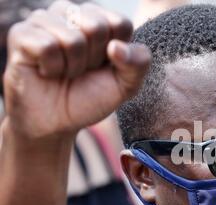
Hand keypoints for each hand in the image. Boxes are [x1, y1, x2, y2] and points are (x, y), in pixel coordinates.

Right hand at [2, 0, 150, 140]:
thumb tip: (117, 46)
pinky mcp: (22, 33)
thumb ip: (138, 63)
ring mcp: (46, 21)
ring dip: (72, 66)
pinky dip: (52, 68)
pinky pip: (47, 46)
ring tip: (64, 72)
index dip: (117, 54)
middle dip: (93, 59)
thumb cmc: (91, 98)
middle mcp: (73, 14)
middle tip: (82, 71)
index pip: (121, 23)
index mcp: (101, 21)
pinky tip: (47, 72)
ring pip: (72, 38)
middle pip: (96, 26)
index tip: (105, 67)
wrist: (58, 123)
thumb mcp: (126, 86)